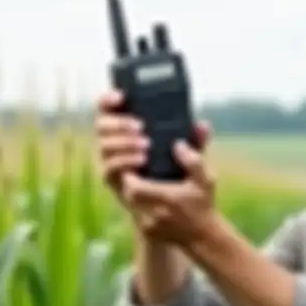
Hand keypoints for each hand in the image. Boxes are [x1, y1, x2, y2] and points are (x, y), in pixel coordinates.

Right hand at [94, 88, 210, 206]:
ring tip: (146, 145)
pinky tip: (141, 159)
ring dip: (123, 142)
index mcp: (129, 128)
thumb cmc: (180, 176)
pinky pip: (109, 167)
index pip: (110, 108)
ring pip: (104, 145)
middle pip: (102, 124)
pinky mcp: (113, 179)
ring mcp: (111, 160)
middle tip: (141, 126)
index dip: (109, 99)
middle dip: (120, 123)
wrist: (175, 209)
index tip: (122, 96)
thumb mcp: (193, 158)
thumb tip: (203, 126)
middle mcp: (116, 142)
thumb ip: (196, 142)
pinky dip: (124, 161)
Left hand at [122, 138, 218, 246]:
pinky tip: (146, 196)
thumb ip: (194, 162)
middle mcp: (156, 215)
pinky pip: (135, 214)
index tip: (138, 164)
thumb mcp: (206, 181)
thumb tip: (178, 144)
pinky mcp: (148, 231)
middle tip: (136, 170)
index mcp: (169, 200)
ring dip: (132, 192)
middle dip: (130, 181)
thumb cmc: (204, 204)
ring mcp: (150, 225)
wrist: (203, 236)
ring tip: (140, 181)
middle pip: (128, 195)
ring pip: (129, 204)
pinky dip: (137, 203)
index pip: (134, 187)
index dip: (130, 175)